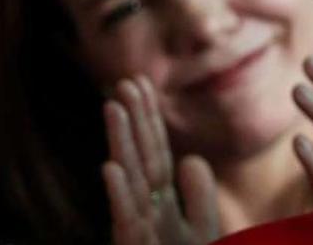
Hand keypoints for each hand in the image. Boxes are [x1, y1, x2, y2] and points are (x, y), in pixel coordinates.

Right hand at [102, 76, 219, 244]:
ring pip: (130, 183)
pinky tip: (110, 166)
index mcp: (163, 207)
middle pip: (141, 160)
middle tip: (124, 82)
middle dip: (133, 122)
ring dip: (120, 144)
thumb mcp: (202, 232)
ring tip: (113, 107)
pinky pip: (127, 222)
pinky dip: (119, 195)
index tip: (140, 85)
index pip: (156, 155)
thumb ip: (198, 197)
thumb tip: (190, 157)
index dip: (150, 121)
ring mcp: (139, 234)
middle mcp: (147, 215)